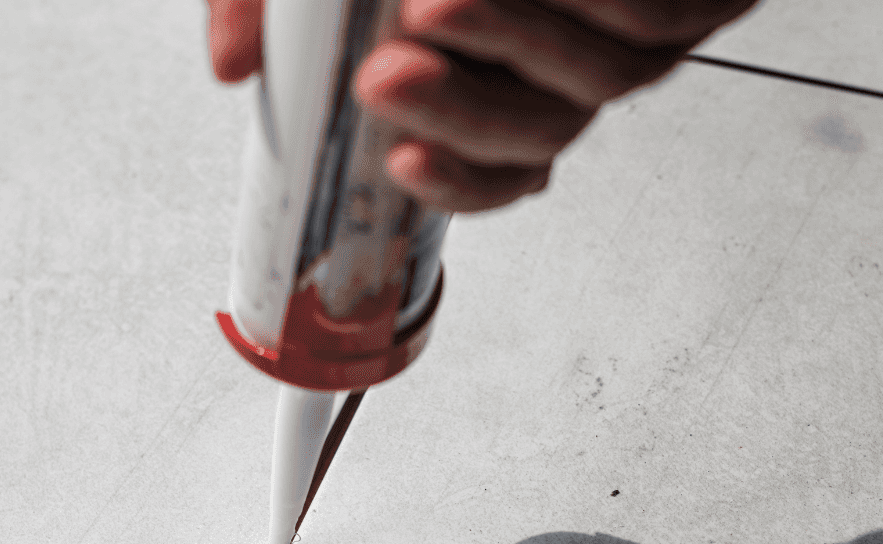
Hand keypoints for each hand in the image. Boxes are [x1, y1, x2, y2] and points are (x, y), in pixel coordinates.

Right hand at [206, 0, 756, 212]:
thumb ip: (268, 5)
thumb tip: (229, 67)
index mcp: (501, 82)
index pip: (491, 175)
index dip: (452, 186)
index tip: (398, 164)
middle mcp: (568, 73)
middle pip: (535, 139)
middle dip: (459, 113)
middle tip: (387, 71)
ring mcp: (634, 37)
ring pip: (594, 85)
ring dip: (514, 45)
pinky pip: (654, 19)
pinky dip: (591, 0)